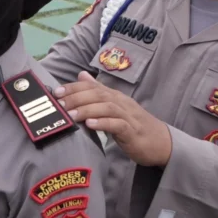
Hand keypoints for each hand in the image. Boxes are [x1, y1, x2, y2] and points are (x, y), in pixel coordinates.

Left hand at [54, 71, 171, 166]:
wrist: (161, 142)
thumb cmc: (134, 125)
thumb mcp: (114, 107)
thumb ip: (98, 91)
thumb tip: (81, 75)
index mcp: (115, 96)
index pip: (93, 87)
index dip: (74, 88)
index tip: (56, 92)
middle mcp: (122, 103)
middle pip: (99, 95)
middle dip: (77, 98)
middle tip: (59, 104)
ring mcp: (129, 117)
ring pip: (107, 108)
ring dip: (87, 110)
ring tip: (71, 115)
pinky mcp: (133, 132)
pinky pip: (118, 125)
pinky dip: (104, 123)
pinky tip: (90, 125)